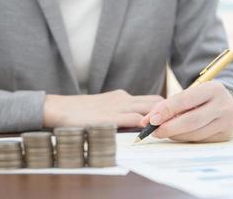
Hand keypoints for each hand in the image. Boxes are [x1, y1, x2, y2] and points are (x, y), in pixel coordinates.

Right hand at [43, 90, 163, 127]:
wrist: (60, 109)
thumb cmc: (79, 110)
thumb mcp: (102, 106)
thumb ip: (116, 111)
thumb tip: (130, 122)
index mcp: (121, 96)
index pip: (150, 99)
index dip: (162, 109)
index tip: (168, 118)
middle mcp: (124, 99)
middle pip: (156, 101)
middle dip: (167, 112)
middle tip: (171, 125)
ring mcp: (118, 107)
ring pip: (151, 108)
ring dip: (159, 119)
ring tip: (164, 131)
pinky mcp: (112, 118)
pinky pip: (137, 120)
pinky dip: (146, 127)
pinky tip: (149, 135)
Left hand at [141, 81, 232, 142]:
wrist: (226, 104)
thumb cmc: (200, 99)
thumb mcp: (188, 94)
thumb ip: (168, 105)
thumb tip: (148, 120)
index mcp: (212, 89)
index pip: (184, 101)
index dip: (165, 111)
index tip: (150, 120)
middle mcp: (223, 106)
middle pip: (190, 121)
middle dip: (168, 127)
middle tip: (153, 131)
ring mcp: (226, 123)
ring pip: (194, 134)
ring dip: (174, 135)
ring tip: (162, 132)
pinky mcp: (225, 136)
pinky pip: (199, 141)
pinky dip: (184, 138)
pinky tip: (176, 134)